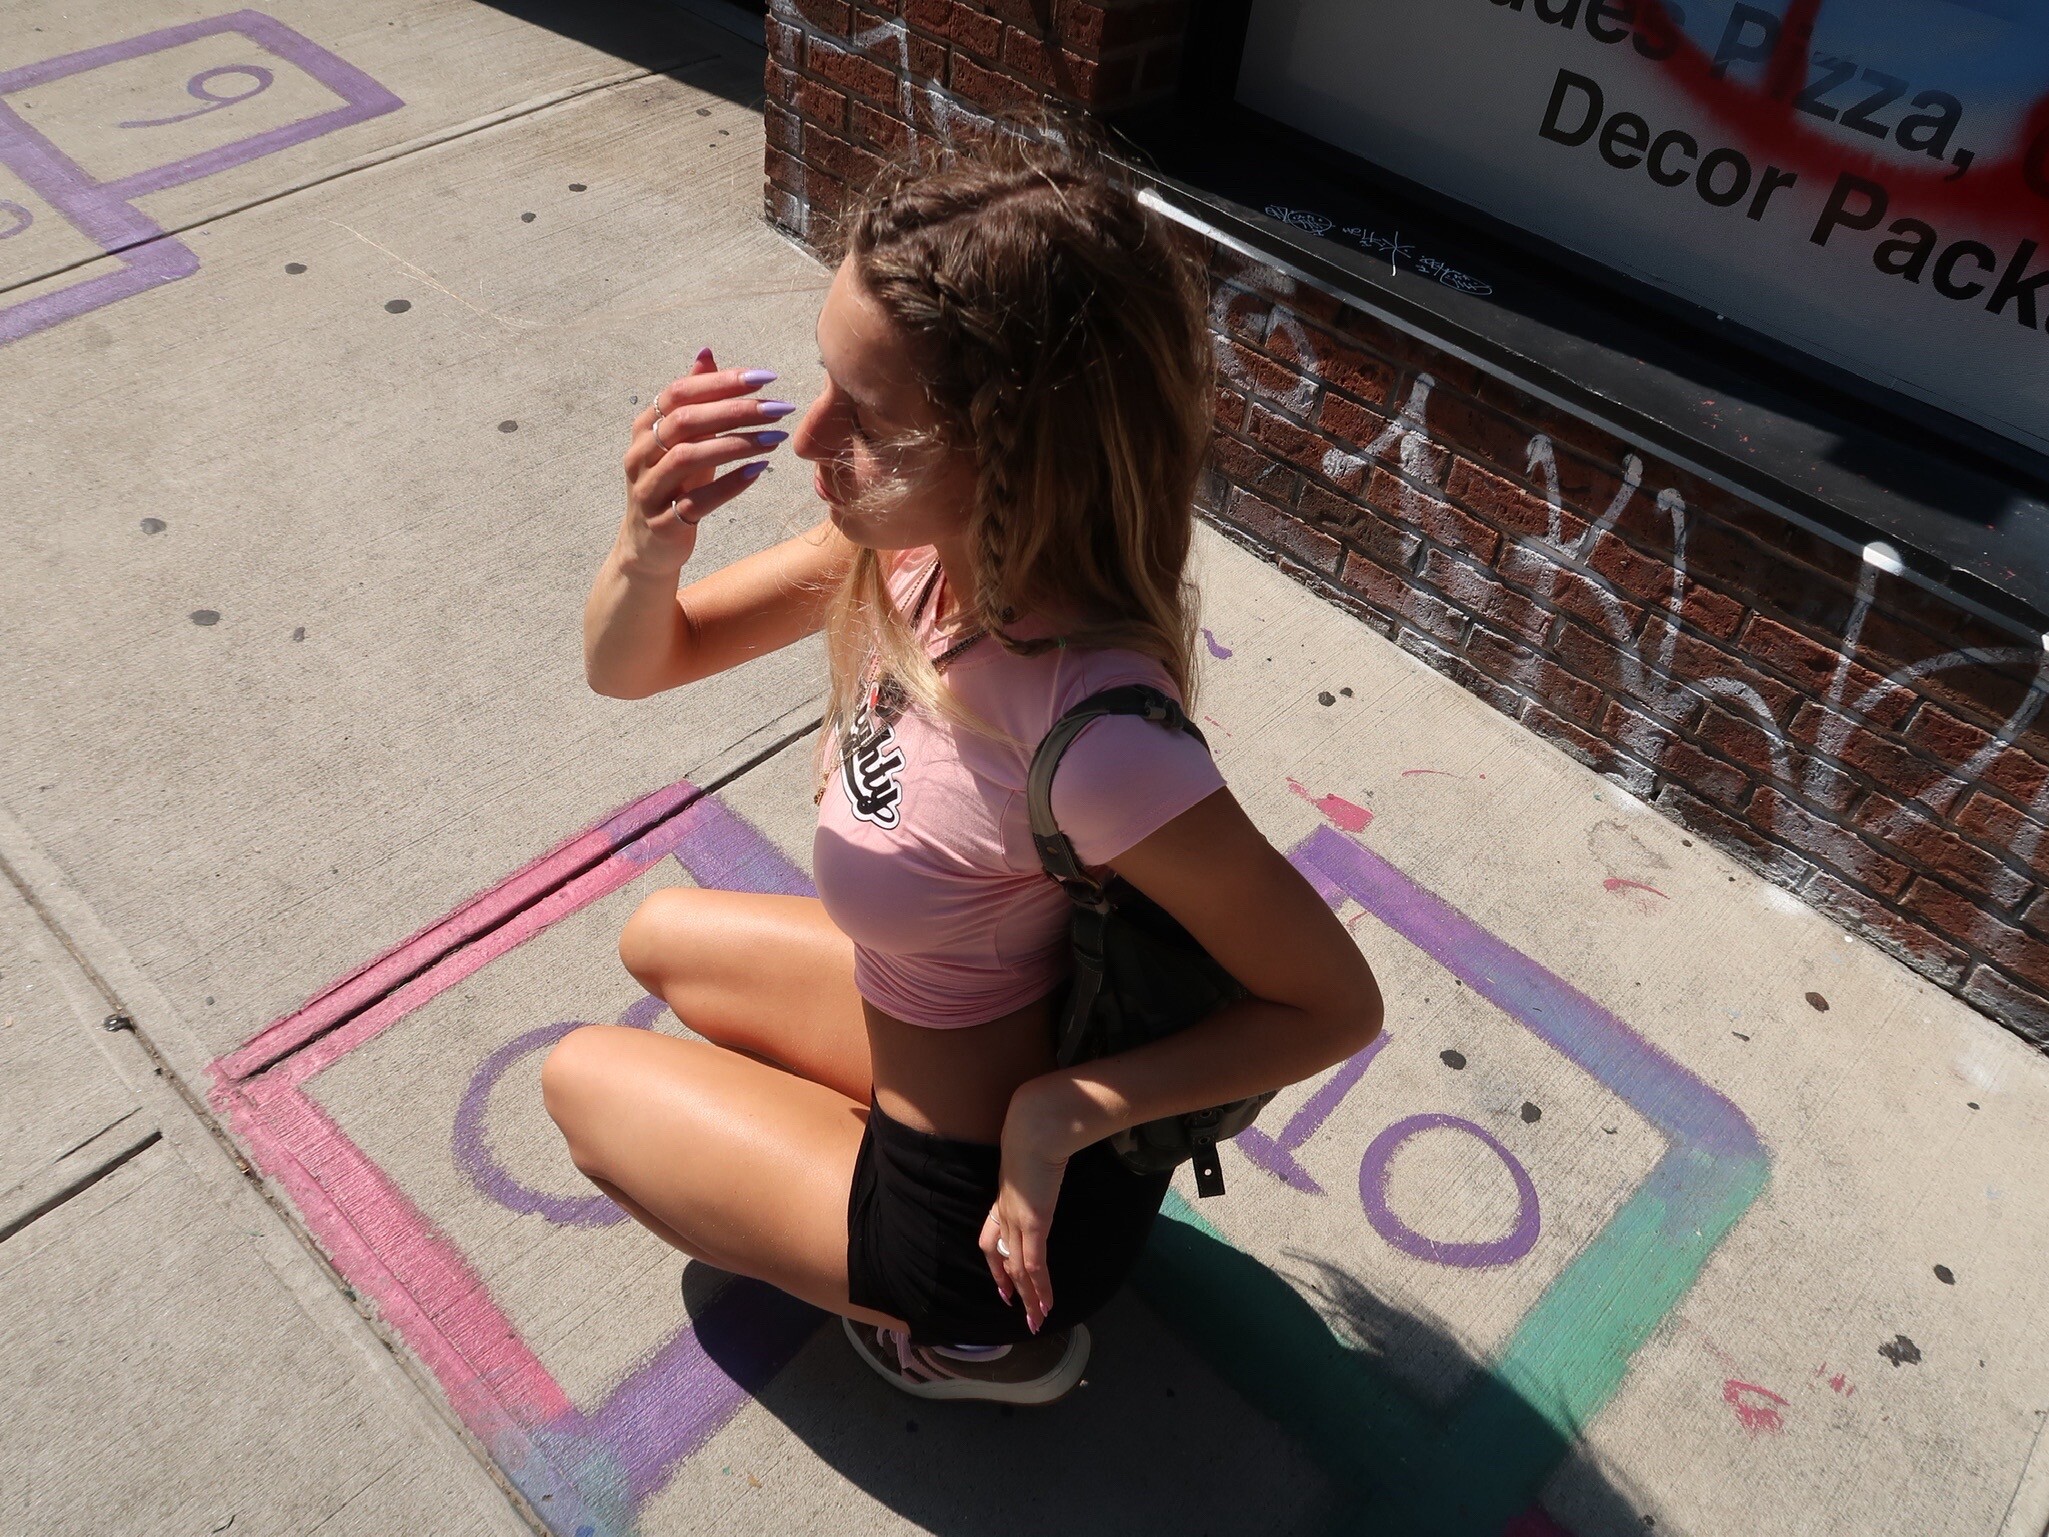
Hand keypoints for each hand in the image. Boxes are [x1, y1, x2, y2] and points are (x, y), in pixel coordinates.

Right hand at [619, 347, 791, 573]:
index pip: (680, 393)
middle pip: (685, 421)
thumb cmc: (675, 485)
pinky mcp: (662, 523)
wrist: (650, 547)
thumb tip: (708, 353)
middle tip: (778, 407)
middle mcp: (639, 454)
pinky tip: (759, 471)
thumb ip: (695, 399)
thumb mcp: (684, 440)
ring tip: (776, 438)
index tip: (765, 377)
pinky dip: (730, 485)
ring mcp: (648, 489)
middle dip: (735, 410)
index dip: (722, 382)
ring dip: (736, 444)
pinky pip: (697, 502)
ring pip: (688, 458)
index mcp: (645, 427)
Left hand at [979, 1134, 1070, 1334]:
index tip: (1003, 1283)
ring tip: (1036, 1321)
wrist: (1036, 1126)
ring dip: (1028, 1298)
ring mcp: (1017, 1221)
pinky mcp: (1033, 1224)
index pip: (990, 1238)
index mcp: (1002, 1197)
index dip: (996, 1263)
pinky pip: (1034, 1266)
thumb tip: (1045, 1163)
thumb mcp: (1031, 1150)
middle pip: (1003, 1259)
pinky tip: (1046, 1306)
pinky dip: (1040, 1289)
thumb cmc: (1037, 1128)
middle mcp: (1004, 1213)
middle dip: (1011, 1288)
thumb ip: (1034, 1164)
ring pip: (1018, 1270)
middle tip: (1018, 1311)